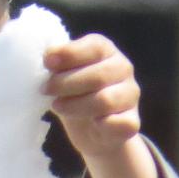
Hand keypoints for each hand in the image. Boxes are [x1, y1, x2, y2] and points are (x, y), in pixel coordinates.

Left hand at [42, 33, 142, 160]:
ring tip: (57, 107)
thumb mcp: (61, 75)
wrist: (89, 130)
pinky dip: (101, 125)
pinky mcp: (132, 121)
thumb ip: (58, 65)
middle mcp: (123, 68)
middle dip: (65, 84)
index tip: (47, 62)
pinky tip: (91, 124)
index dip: (70, 53)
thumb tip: (49, 58)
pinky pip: (120, 123)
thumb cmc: (72, 94)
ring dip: (75, 106)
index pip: (95, 47)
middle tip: (45, 90)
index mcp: (106, 51)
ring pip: (105, 101)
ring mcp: (130, 94)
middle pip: (97, 76)